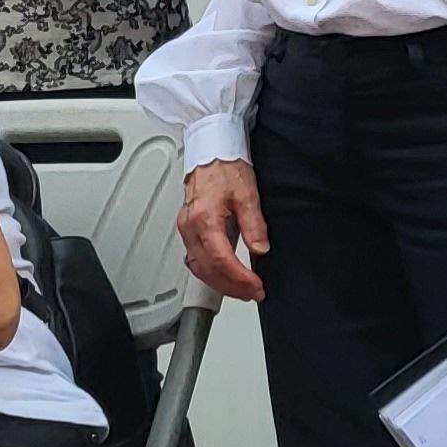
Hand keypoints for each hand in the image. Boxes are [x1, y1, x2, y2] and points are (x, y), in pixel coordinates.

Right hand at [174, 159, 270, 303]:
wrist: (211, 153)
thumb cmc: (227, 169)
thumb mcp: (248, 194)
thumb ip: (254, 224)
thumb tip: (260, 249)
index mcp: (205, 218)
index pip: (221, 258)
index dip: (239, 277)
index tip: (255, 286)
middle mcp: (190, 227)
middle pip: (207, 268)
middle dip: (231, 286)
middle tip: (253, 293)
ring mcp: (186, 229)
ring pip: (198, 267)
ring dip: (220, 283)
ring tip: (242, 290)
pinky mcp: (188, 230)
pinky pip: (195, 259)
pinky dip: (210, 273)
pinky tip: (224, 278)